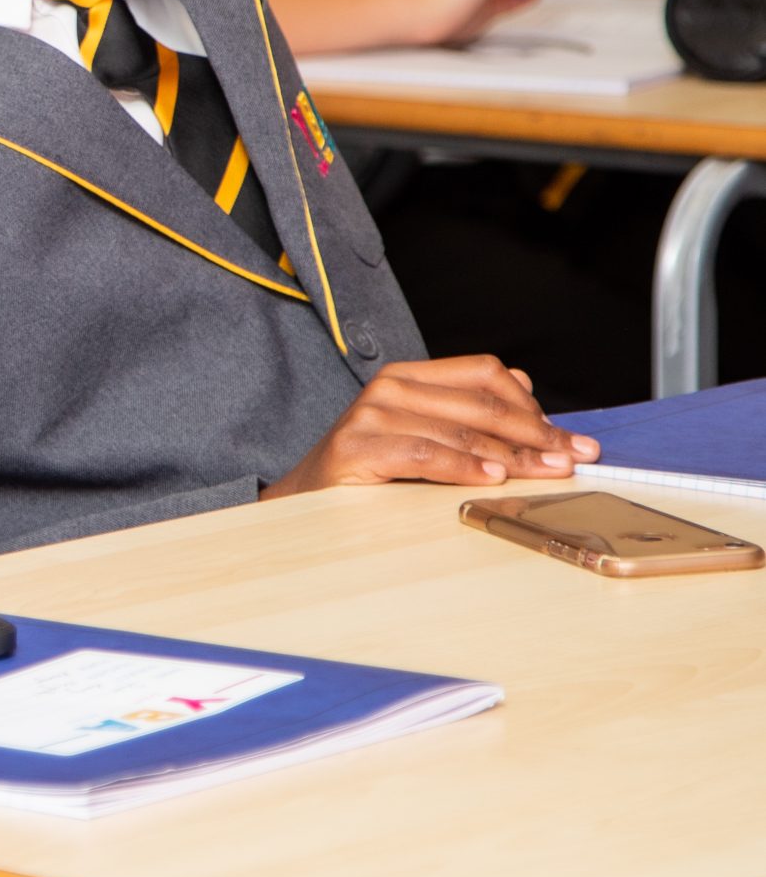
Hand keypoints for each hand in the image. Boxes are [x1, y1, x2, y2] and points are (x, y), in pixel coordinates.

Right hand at [260, 354, 599, 498]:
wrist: (303, 501)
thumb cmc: (369, 472)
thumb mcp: (421, 433)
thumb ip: (466, 413)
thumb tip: (526, 388)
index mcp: (409, 376)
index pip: (484, 374)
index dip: (533, 406)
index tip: (570, 440)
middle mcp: (390, 387)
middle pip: (481, 403)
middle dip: (536, 434)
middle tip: (573, 458)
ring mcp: (371, 415)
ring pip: (460, 431)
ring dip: (513, 455)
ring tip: (548, 472)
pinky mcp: (358, 448)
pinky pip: (424, 455)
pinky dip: (465, 467)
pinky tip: (493, 480)